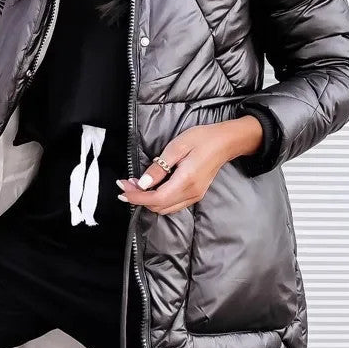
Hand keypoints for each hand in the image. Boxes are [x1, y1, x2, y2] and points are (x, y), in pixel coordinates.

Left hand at [116, 116, 264, 214]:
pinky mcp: (195, 195)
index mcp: (186, 181)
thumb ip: (160, 167)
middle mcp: (191, 193)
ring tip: (134, 186)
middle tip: (125, 184)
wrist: (226, 142)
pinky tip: (150, 187)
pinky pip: (172, 204)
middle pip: (158, 206)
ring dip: (147, 200)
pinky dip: (158, 199)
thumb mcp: (177, 147)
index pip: (156, 198)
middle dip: (138, 198)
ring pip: (165, 208)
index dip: (137, 197)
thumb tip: (143, 183)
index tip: (122, 189)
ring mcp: (194, 196)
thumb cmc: (202, 139)